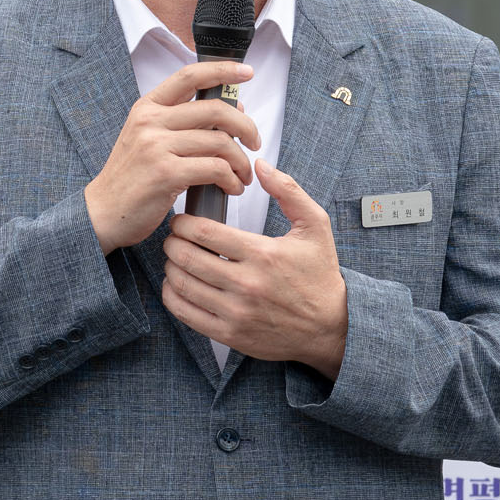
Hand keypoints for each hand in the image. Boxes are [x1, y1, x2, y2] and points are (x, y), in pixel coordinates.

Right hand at [84, 61, 260, 253]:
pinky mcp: (166, 173)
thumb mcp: (148, 139)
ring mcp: (156, 146)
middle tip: (254, 143)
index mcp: (147, 107)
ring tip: (243, 176)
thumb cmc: (132, 178)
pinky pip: (215, 169)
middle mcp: (150, 121)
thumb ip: (183, 122)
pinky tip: (231, 188)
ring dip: (241, 161)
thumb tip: (232, 106)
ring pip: (220, 142)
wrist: (102, 213)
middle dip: (245, 126)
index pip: (190, 76)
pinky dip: (232, 180)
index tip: (247, 72)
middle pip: (215, 109)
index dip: (223, 70)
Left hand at [161, 159, 346, 377]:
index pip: (205, 232)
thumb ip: (288, 191)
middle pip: (187, 257)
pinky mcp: (230, 334)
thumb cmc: (320, 276)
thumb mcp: (315, 226)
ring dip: (170, 267)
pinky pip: (186, 313)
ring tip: (174, 258)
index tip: (181, 221)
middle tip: (173, 238)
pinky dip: (173, 296)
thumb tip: (261, 165)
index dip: (184, 223)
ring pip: (183, 285)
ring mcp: (236, 312)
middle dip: (172, 243)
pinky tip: (177, 285)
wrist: (329, 327)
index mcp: (263, 254)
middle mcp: (247, 284)